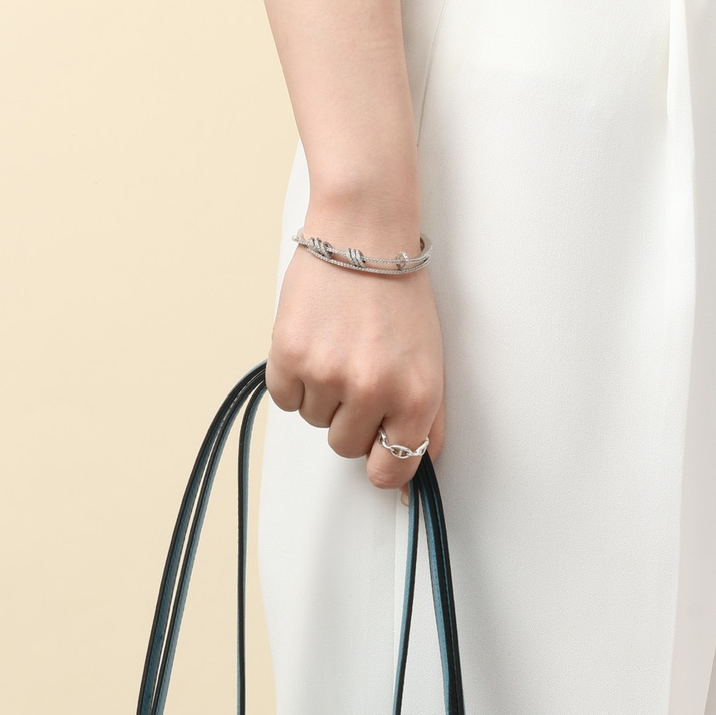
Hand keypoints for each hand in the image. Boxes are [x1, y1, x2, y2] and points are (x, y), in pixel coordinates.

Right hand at [265, 216, 444, 489]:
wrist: (363, 230)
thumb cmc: (398, 292)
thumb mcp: (430, 361)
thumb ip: (424, 424)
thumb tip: (407, 484)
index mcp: (416, 396)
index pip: (391, 471)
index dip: (381, 461)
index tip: (377, 445)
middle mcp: (373, 390)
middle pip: (347, 447)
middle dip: (352, 417)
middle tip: (360, 369)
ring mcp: (328, 374)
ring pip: (316, 421)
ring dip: (323, 394)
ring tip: (339, 347)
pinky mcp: (290, 356)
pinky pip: (285, 400)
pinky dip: (295, 379)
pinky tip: (315, 343)